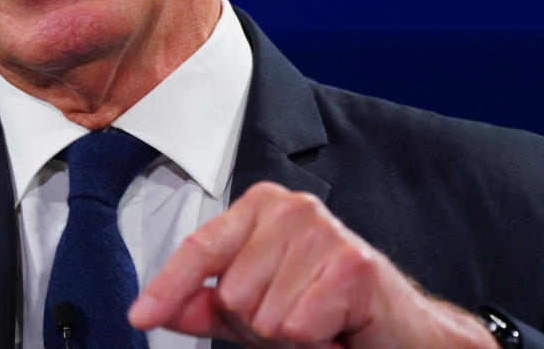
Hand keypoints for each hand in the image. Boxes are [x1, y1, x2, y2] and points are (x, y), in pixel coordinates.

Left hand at [128, 182, 492, 347]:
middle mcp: (291, 208)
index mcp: (262, 208)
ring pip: (264, 315)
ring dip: (291, 336)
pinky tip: (339, 328)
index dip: (168, 288)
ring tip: (320, 324)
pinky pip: (297, 325)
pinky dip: (317, 341)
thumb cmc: (330, 314)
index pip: (201, 249)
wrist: (403, 334)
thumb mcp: (257, 311)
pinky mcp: (353, 263)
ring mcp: (323, 230)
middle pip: (233, 295)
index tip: (140, 316)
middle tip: (299, 321)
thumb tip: (160, 310)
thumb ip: (208, 307)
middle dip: (258, 326)